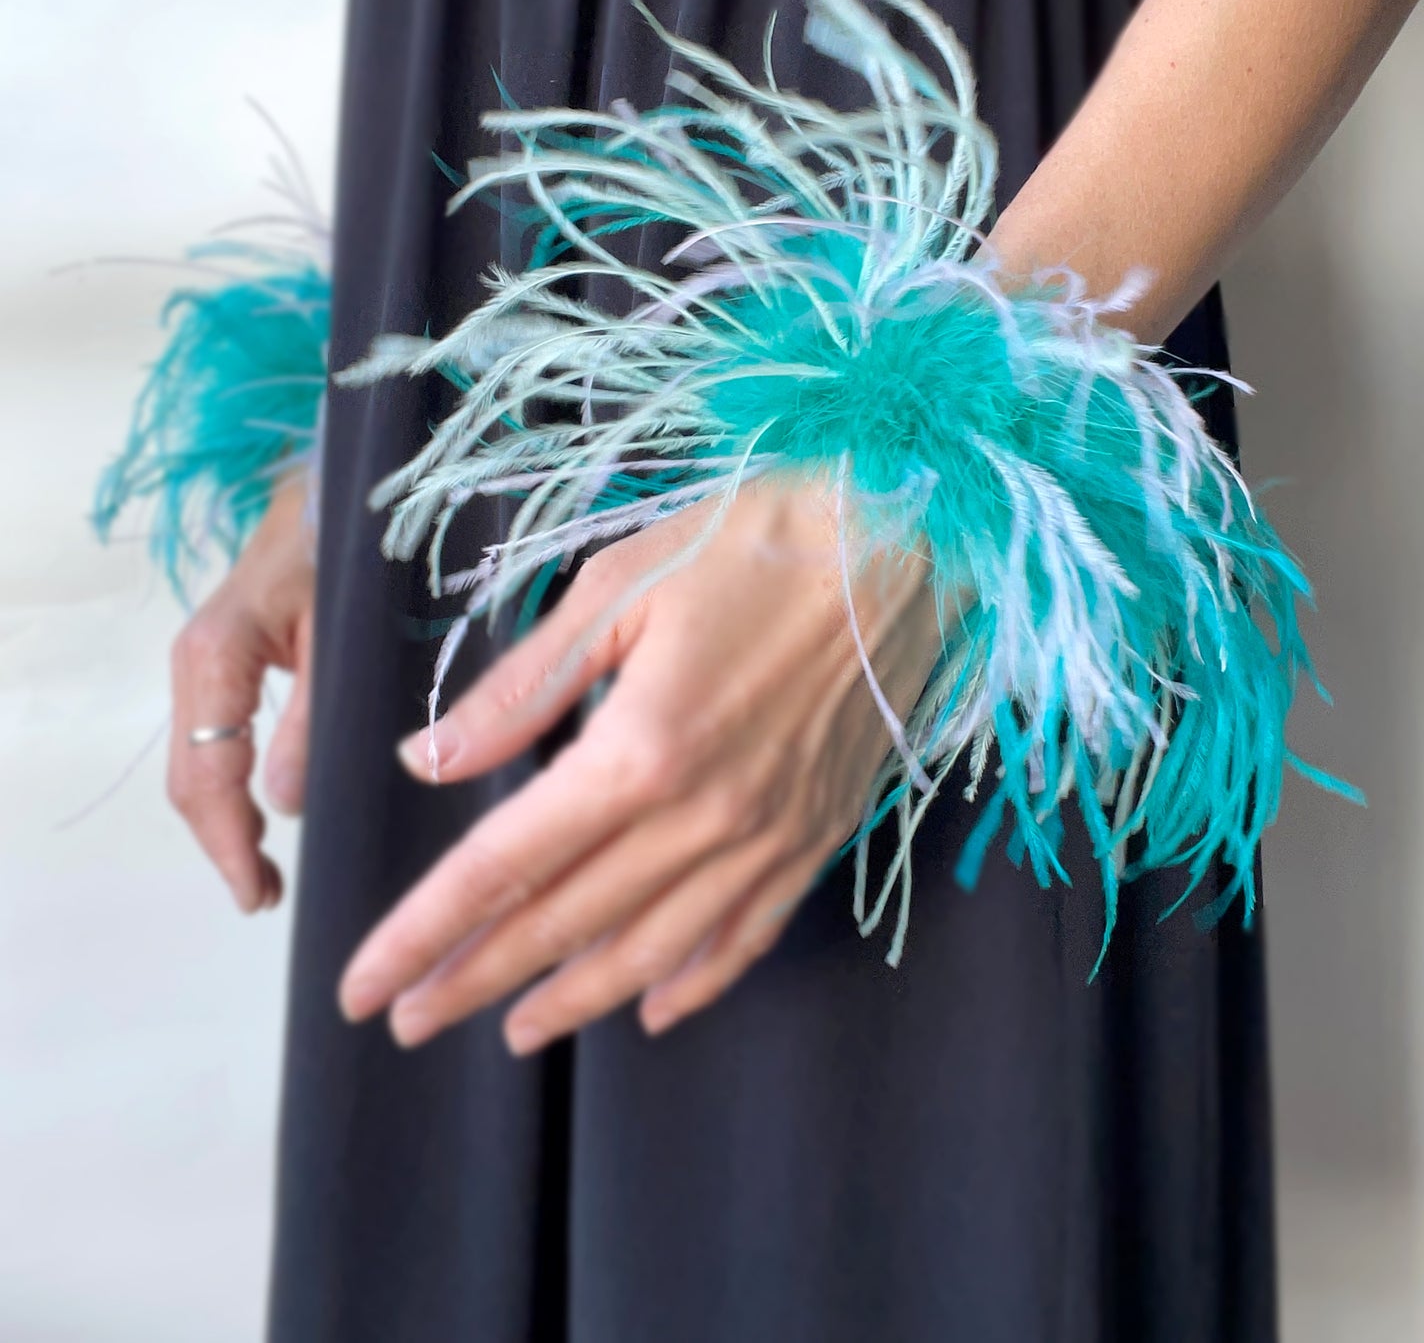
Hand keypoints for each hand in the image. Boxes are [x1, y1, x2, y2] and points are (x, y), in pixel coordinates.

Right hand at [166, 478, 315, 912]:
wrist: (338, 484)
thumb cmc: (345, 546)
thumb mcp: (340, 636)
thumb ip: (314, 719)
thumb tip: (286, 806)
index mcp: (215, 656)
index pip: (207, 775)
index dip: (229, 844)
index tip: (259, 895)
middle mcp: (196, 661)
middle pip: (189, 777)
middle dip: (222, 843)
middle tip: (267, 895)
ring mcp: (207, 661)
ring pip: (199, 762)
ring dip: (226, 820)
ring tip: (267, 872)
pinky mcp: (229, 660)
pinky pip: (218, 738)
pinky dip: (234, 785)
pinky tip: (266, 813)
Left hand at [338, 479, 940, 1050]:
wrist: (912, 539)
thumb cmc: (756, 539)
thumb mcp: (618, 587)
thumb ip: (522, 687)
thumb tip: (432, 760)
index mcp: (639, 749)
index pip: (503, 866)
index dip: (424, 932)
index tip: (365, 985)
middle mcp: (702, 815)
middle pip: (563, 922)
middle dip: (472, 977)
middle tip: (408, 1019)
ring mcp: (768, 836)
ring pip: (651, 950)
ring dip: (570, 999)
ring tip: (509, 1031)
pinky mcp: (819, 834)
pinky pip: (748, 934)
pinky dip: (694, 982)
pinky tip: (653, 1008)